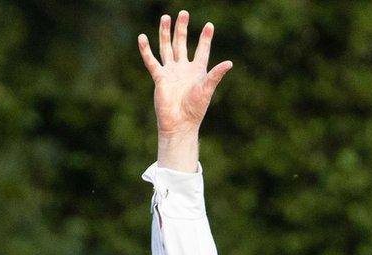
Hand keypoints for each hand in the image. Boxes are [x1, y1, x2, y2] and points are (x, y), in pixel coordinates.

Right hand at [138, 12, 232, 160]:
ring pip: (167, 47)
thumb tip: (229, 63)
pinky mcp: (159, 77)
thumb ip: (216, 74)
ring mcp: (171, 72)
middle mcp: (183, 69)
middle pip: (181, 43)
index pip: (202, 50)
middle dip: (182, 29)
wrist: (180, 123)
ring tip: (166, 18)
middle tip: (184, 13)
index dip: (205, 38)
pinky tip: (142, 37)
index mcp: (197, 71)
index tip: (209, 25)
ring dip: (165, 33)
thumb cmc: (195, 109)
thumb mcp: (207, 89)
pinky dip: (146, 50)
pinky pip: (151, 61)